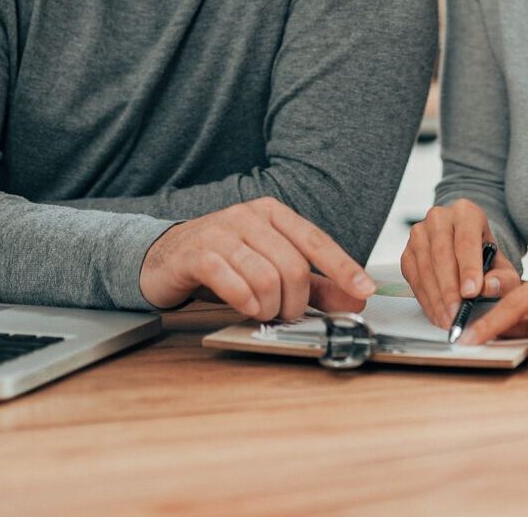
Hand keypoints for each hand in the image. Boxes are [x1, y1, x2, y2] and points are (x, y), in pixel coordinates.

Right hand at [138, 197, 374, 320]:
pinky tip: (245, 307)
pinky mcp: (197, 253)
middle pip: (293, 266)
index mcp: (272, 213)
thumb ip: (315, 285)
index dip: (343, 268)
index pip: (316, 241)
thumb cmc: (224, 262)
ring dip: (270, 306)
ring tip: (262, 311)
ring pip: (265, 277)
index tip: (365, 291)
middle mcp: (249, 216)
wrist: (163, 258)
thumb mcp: (271, 269)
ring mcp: (221, 232)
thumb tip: (357, 298)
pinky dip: (245, 303)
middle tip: (287, 314)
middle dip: (296, 301)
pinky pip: (233, 282)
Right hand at [400, 199, 522, 327]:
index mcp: (466, 213)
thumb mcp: (503, 266)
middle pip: (442, 254)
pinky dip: (425, 299)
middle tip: (457, 313)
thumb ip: (503, 278)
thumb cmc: (485, 256)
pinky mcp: (408, 252)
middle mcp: (439, 218)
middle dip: (449, 289)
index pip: (466, 240)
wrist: (467, 248)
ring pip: (425, 267)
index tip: (471, 293)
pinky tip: (437, 313)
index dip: (468, 268)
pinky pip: (414, 278)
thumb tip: (489, 287)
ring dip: (436, 297)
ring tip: (448, 319)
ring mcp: (419, 234)